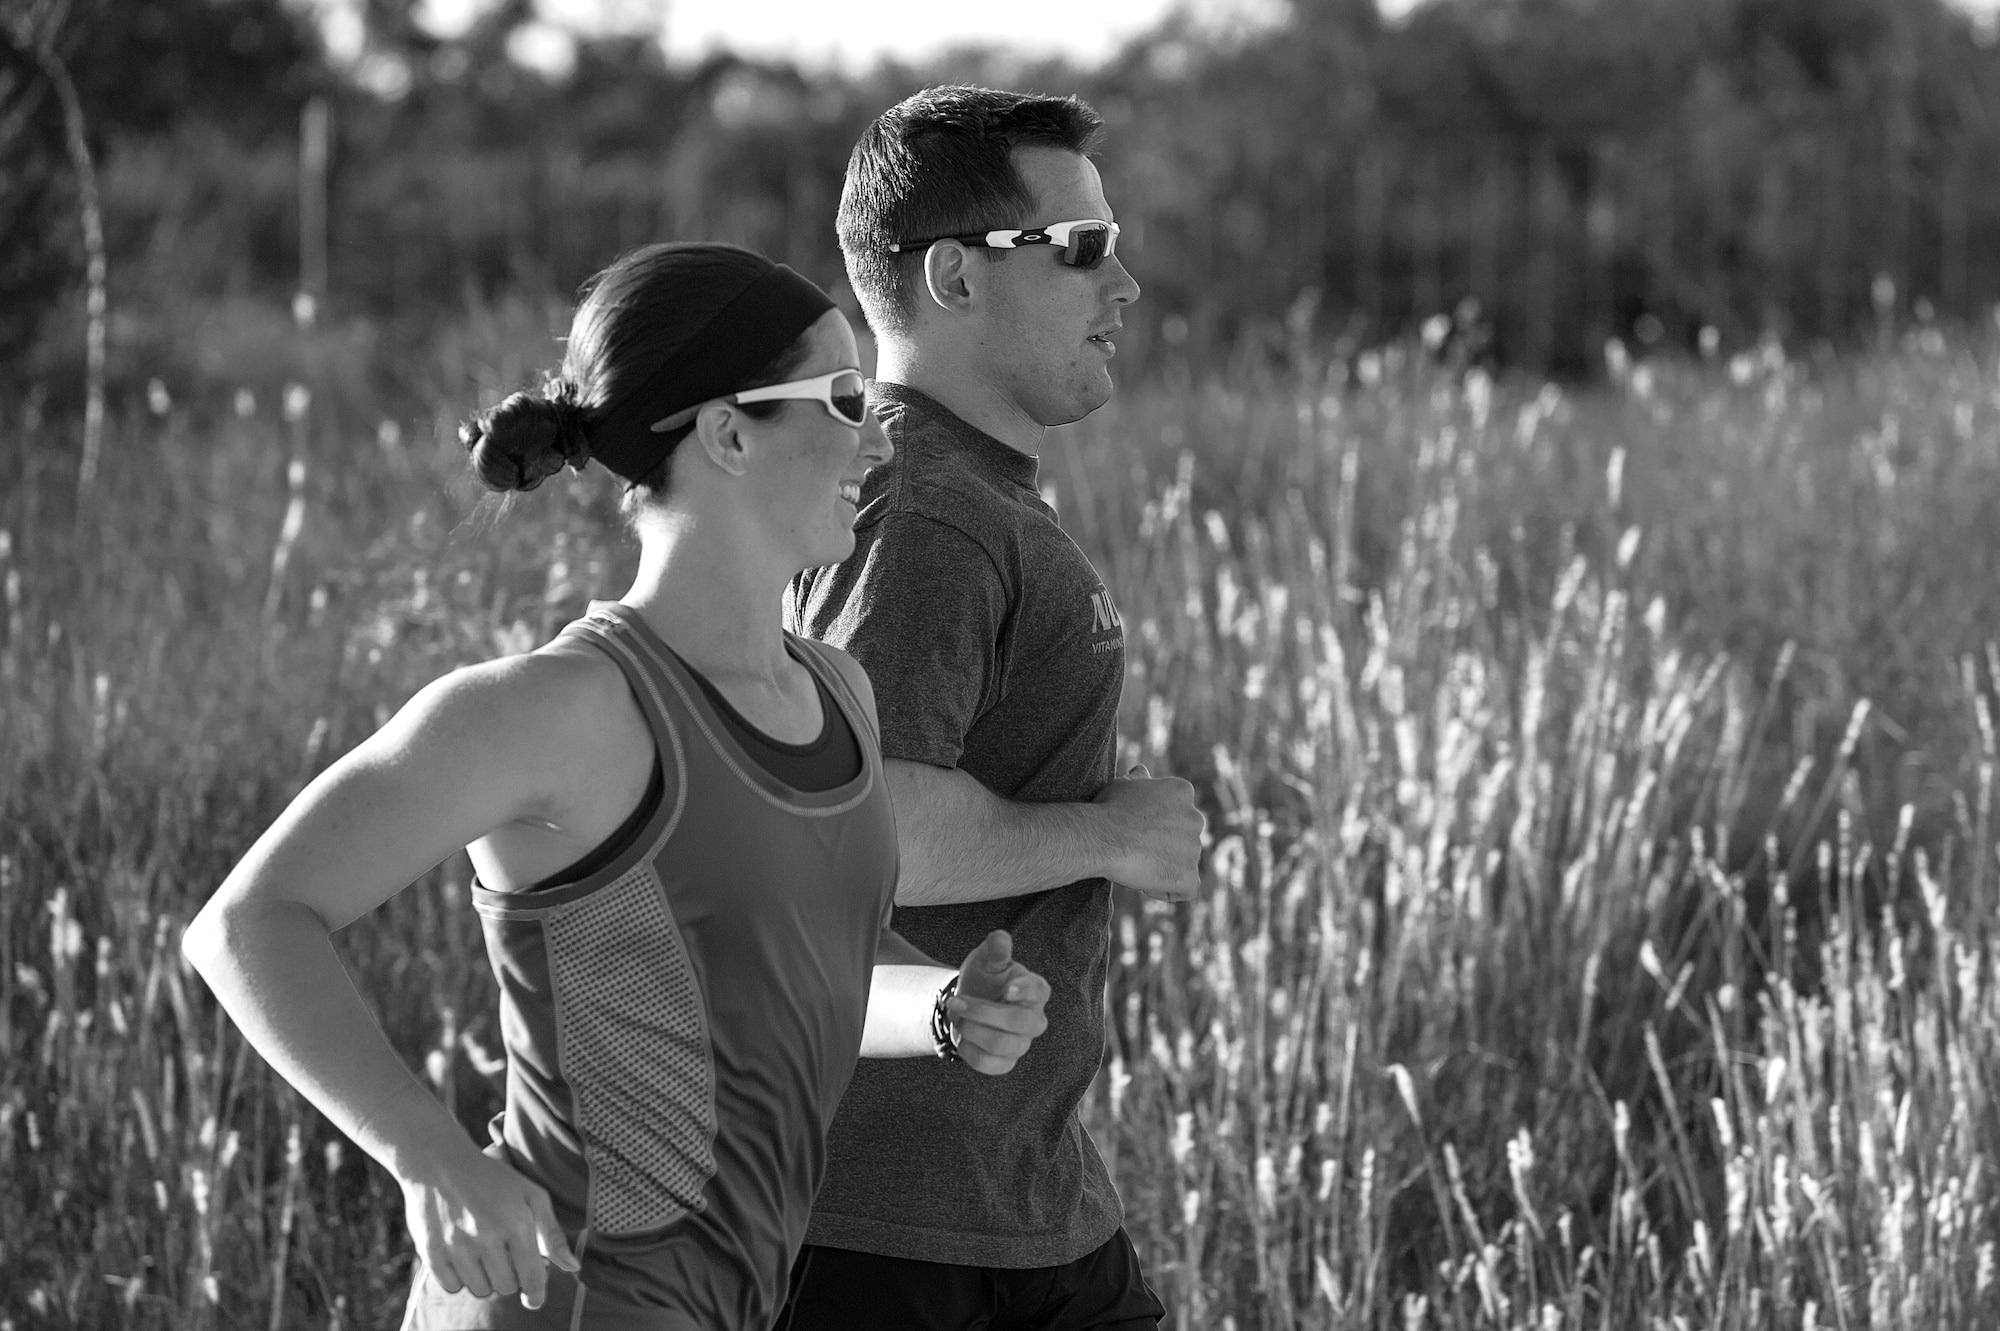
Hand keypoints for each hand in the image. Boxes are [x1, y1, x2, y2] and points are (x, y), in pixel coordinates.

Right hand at [401, 1141, 580, 1308]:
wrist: (439, 1162)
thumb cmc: (492, 1179)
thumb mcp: (532, 1196)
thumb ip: (552, 1234)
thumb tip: (572, 1268)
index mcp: (516, 1223)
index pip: (532, 1279)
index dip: (536, 1293)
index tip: (534, 1297)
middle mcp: (486, 1237)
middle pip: (507, 1288)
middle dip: (511, 1276)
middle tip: (504, 1254)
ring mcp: (456, 1246)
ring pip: (480, 1290)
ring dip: (486, 1277)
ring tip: (483, 1251)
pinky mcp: (431, 1253)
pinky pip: (452, 1287)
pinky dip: (459, 1278)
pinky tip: (462, 1255)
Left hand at [949, 930, 1049, 1074]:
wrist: (967, 1005)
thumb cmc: (983, 979)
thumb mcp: (985, 961)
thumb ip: (994, 950)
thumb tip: (1000, 937)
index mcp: (1035, 989)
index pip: (1037, 991)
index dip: (1024, 991)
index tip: (1007, 988)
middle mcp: (1034, 1019)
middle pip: (1019, 1022)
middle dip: (983, 1012)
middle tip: (956, 1002)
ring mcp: (1022, 1043)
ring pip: (1003, 1045)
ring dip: (972, 1029)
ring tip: (957, 1016)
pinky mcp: (1006, 1062)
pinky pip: (990, 1064)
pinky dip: (969, 1051)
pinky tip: (962, 1037)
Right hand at [1092, 764, 1204, 899]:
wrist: (1103, 837)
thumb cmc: (1109, 809)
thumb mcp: (1122, 785)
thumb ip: (1139, 781)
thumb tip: (1143, 772)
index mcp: (1183, 791)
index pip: (1175, 813)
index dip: (1154, 826)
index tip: (1134, 829)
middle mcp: (1196, 818)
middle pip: (1182, 839)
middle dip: (1163, 847)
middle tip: (1134, 849)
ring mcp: (1195, 849)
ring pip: (1183, 864)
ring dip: (1164, 868)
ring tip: (1136, 865)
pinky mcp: (1190, 876)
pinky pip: (1185, 889)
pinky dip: (1168, 889)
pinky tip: (1146, 883)